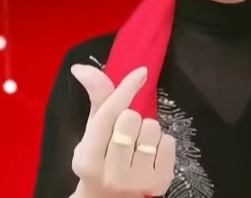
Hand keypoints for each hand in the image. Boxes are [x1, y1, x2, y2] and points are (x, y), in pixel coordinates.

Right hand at [70, 64, 175, 197]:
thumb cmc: (100, 159)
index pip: (108, 116)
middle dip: (129, 119)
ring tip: (136, 145)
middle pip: (131, 118)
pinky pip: (169, 141)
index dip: (125, 90)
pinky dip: (162, 142)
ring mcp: (136, 183)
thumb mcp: (92, 132)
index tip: (141, 71)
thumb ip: (96, 98)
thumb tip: (82, 67)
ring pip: (151, 128)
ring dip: (146, 130)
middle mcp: (111, 176)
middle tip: (123, 135)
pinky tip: (150, 155)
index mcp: (87, 161)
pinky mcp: (159, 185)